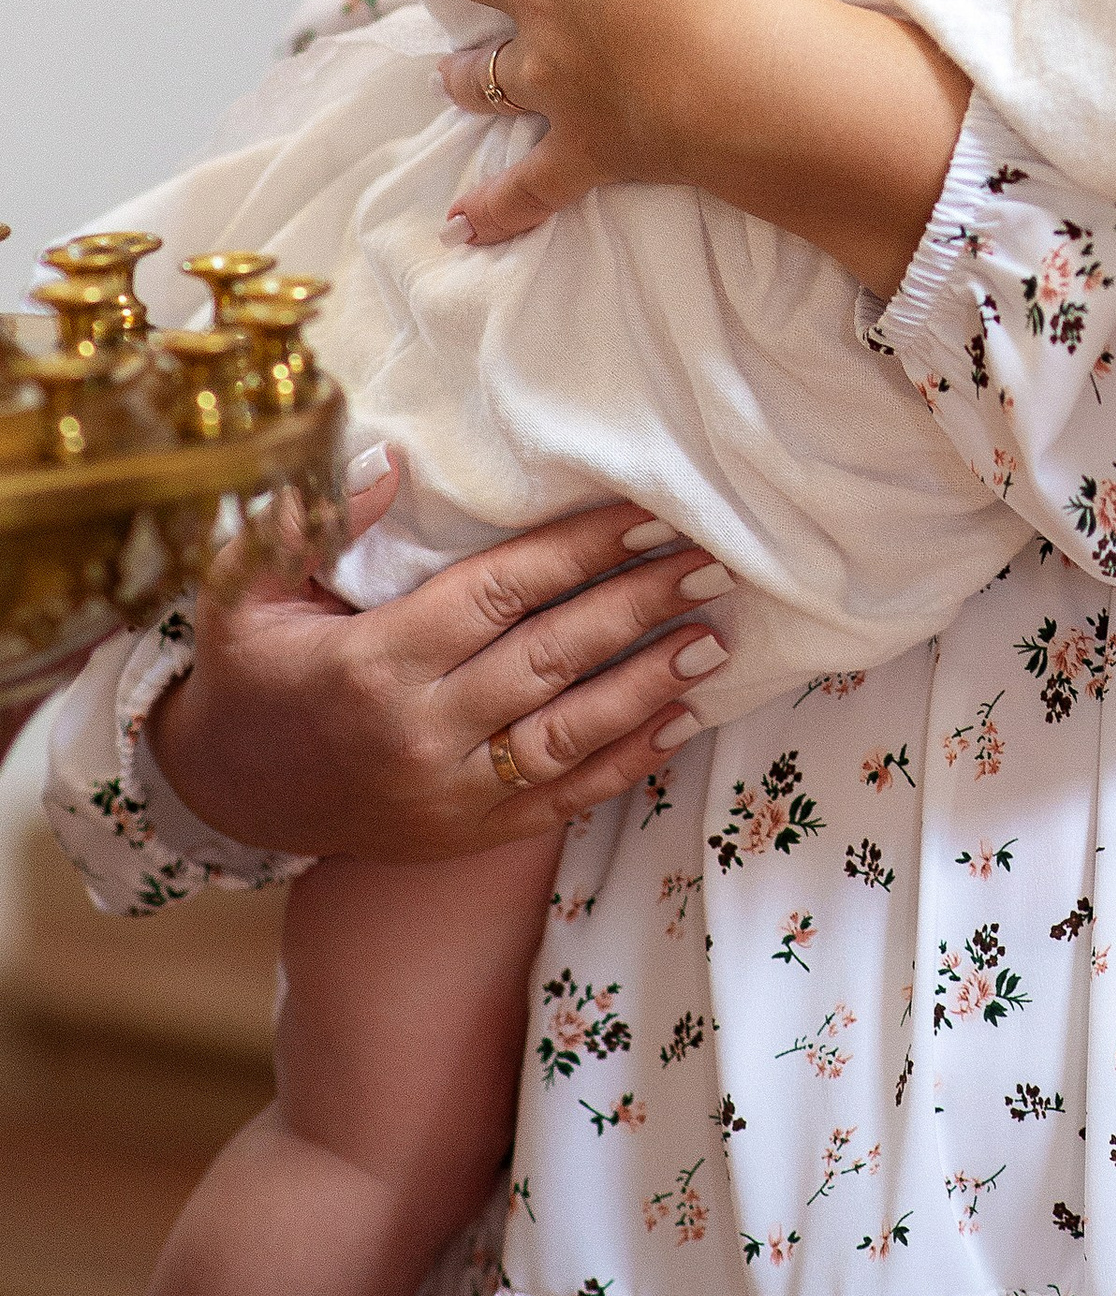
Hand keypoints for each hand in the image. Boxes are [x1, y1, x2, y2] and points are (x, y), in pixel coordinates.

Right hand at [147, 474, 736, 860]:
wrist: (224, 794)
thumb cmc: (250, 671)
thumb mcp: (243, 589)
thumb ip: (308, 522)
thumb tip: (391, 462)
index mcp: (374, 660)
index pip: (500, 592)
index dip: (579, 550)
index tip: (646, 514)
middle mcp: (420, 731)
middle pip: (550, 658)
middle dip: (636, 607)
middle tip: (709, 565)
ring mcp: (449, 792)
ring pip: (568, 735)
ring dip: (648, 686)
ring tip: (712, 638)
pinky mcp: (468, 833)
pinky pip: (561, 799)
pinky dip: (627, 763)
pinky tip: (680, 721)